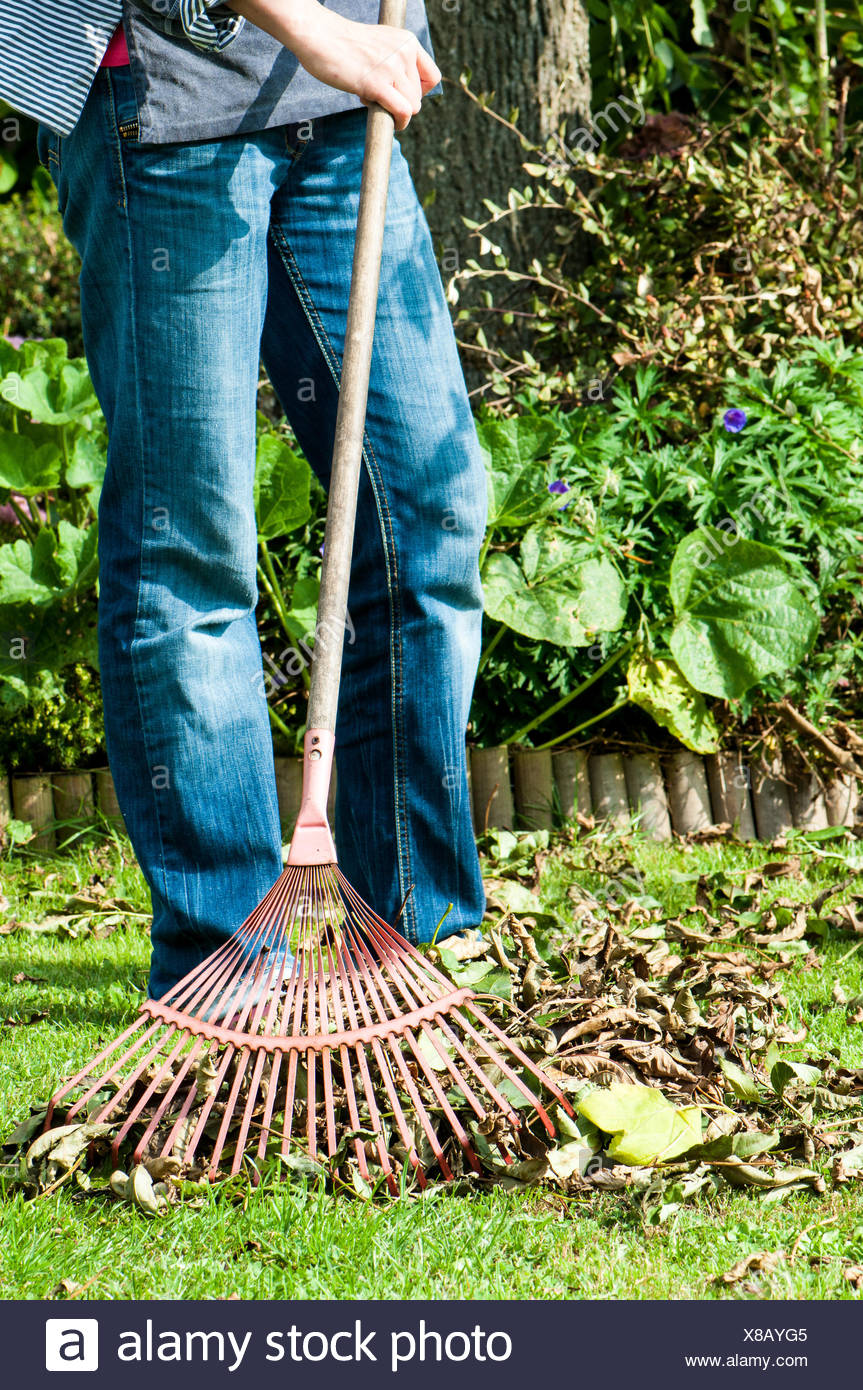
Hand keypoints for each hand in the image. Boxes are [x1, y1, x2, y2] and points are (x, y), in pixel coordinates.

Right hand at [226, 0, 440, 129]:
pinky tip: (388, 120)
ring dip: (394, 112)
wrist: (319, 36)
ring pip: (412, 106)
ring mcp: (392, 67)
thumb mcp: (380, 45)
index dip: (420, 92)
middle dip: (401, 103)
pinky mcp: (377, 83)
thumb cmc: (343, 44)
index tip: (403, 95)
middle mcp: (404, 52)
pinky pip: (402, 111)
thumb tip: (405, 93)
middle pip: (419, 97)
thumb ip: (395, 61)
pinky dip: (398, 122)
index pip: (432, 77)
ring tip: (372, 99)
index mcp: (407, 41)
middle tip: (378, 95)